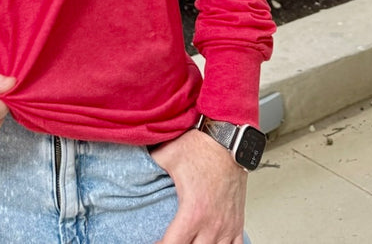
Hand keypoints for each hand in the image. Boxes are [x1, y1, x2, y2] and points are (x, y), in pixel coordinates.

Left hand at [151, 129, 247, 243]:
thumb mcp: (167, 155)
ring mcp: (227, 225)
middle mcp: (212, 224)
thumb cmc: (201, 147)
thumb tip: (133, 166)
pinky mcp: (238, 221)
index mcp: (193, 211)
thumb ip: (149, 166)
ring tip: (188, 240)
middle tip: (169, 239)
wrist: (227, 138)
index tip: (153, 242)